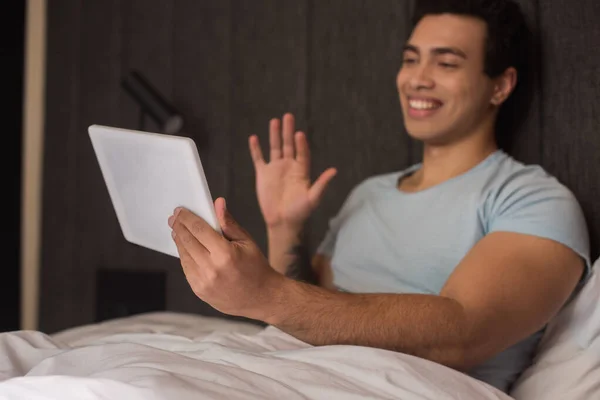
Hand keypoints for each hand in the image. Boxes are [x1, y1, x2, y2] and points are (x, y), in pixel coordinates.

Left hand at [168, 198, 284, 319]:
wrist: (262, 298)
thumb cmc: (257, 268)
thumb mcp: (247, 241)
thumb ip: (228, 223)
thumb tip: (218, 204)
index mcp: (225, 253)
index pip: (199, 229)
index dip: (187, 218)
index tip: (180, 211)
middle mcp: (211, 268)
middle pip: (187, 241)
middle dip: (179, 227)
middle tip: (174, 218)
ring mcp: (204, 282)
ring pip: (184, 255)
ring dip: (179, 241)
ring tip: (177, 231)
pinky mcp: (200, 291)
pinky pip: (186, 269)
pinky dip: (184, 257)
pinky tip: (185, 249)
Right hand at [249, 113, 336, 230]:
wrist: (282, 222)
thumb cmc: (300, 212)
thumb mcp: (313, 198)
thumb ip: (322, 184)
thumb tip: (334, 171)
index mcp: (301, 171)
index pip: (302, 153)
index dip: (301, 144)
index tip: (300, 134)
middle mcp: (289, 166)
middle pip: (289, 145)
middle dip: (288, 131)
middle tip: (288, 116)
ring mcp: (275, 169)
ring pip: (275, 148)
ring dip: (274, 135)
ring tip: (275, 121)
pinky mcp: (263, 175)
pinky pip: (258, 159)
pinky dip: (256, 149)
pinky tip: (254, 138)